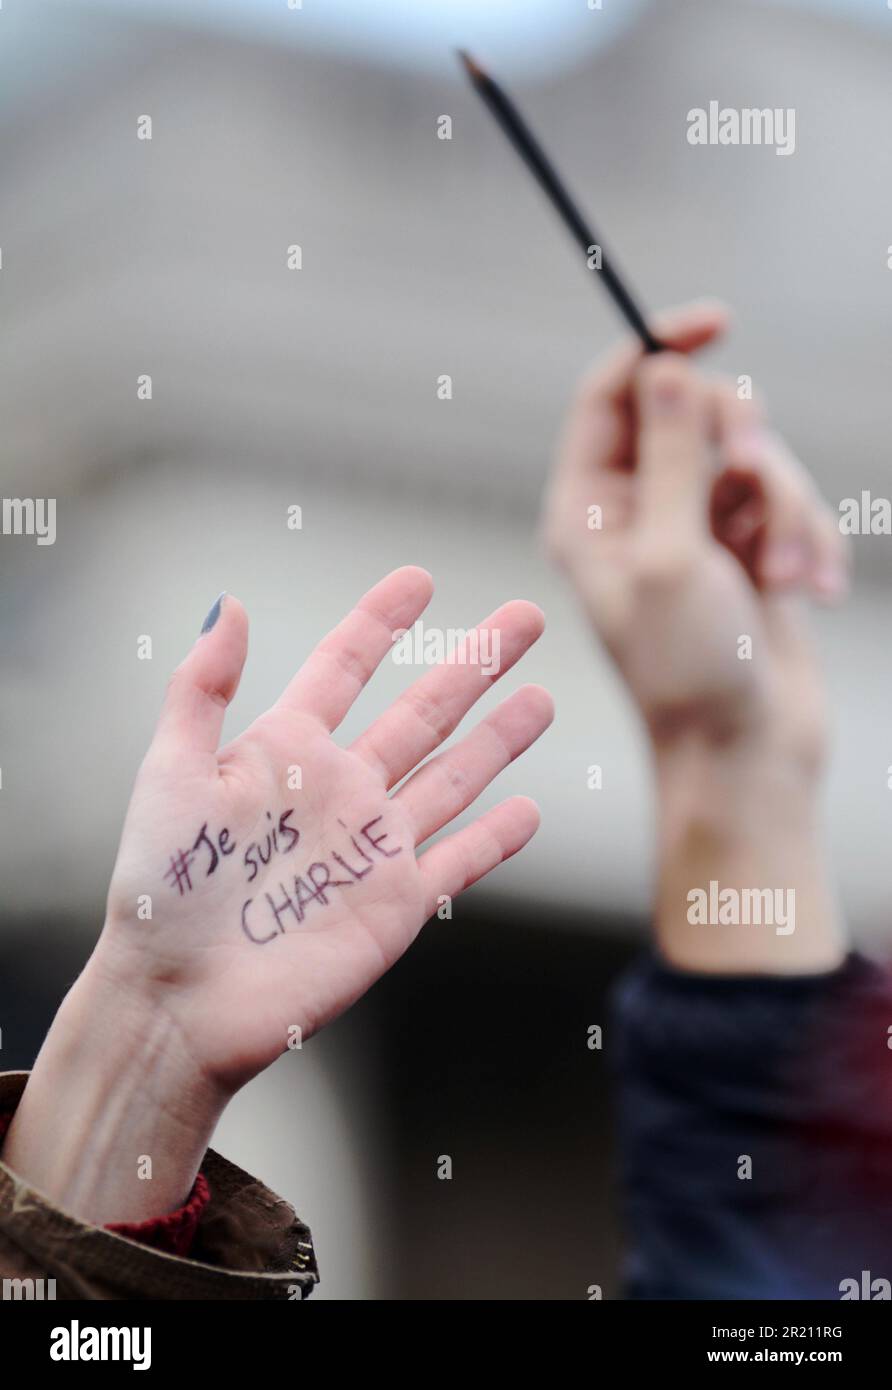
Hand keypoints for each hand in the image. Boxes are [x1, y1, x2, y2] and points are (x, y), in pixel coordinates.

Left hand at [103, 566, 551, 1081]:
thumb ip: (203, 689)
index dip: (381, 621)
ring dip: (499, 738)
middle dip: (473, 663)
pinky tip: (528, 809)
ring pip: (453, 777)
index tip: (419, 579)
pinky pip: (461, 860)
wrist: (181, 1000)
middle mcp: (338, 791)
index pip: (345, 667)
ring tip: (542, 698)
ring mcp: (372, 847)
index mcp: (285, 751)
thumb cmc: (162, 888)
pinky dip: (497, 837)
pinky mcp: (397, 903)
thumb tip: (231, 603)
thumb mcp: (171, 772)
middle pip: (422, 712)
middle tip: (523, 618)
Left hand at [542, 302, 847, 766]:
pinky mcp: (747, 549)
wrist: (747, 753)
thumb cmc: (691, 670)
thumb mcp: (671, 556)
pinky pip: (788, 499)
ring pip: (754, 455)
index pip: (610, 395)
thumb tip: (666, 368)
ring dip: (787, 507)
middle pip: (695, 413)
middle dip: (745, 447)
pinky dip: (808, 537)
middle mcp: (634, 511)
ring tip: (791, 579)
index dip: (658, 348)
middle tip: (758, 487)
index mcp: (587, 510)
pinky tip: (814, 591)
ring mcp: (694, 528)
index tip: (716, 322)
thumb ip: (672, 456)